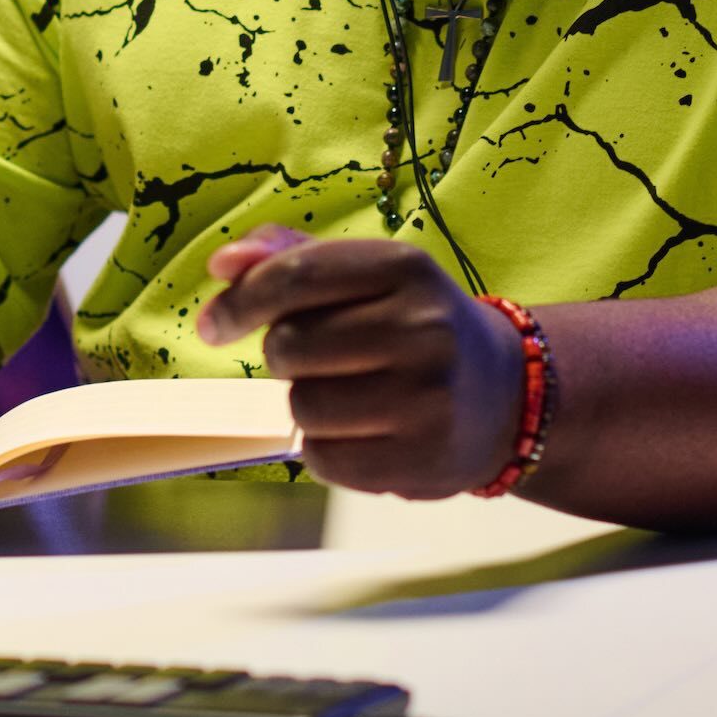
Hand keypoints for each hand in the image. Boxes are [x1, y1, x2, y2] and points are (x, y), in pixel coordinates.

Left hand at [195, 227, 524, 499]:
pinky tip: (362, 433)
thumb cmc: (412, 325)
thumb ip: (288, 257)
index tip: (214, 325)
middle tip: (321, 358)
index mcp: (405, 266)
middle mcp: (423, 327)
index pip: (295, 277)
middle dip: (286, 355)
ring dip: (306, 404)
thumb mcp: (366, 275)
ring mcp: (427, 397)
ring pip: (302, 407)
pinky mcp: (423, 458)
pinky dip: (326, 450)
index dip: (240, 302)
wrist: (502, 395)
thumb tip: (221, 264)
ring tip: (348, 394)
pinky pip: (325, 459)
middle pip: (289, 346)